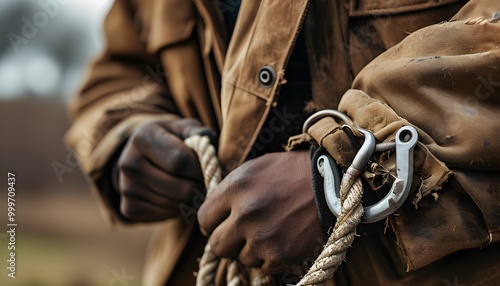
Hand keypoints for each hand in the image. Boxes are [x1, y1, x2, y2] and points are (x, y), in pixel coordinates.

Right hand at [117, 118, 209, 221]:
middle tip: (206, 183)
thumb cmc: (171, 139)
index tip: (209, 168)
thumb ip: (198, 132)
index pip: (180, 161)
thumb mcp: (183, 128)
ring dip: (191, 200)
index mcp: (142, 138)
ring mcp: (126, 188)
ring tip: (195, 189)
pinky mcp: (129, 208)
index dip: (200, 168)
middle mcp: (129, 163)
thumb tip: (209, 138)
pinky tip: (179, 198)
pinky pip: (165, 215)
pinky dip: (178, 210)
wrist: (141, 156)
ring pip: (175, 205)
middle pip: (180, 188)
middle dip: (199, 188)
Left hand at [197, 151, 324, 272]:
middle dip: (227, 241)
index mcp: (235, 188)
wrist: (329, 181)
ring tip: (267, 231)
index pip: (204, 218)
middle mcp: (246, 213)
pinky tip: (279, 240)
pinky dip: (269, 258)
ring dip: (251, 249)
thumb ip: (228, 191)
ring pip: (241, 258)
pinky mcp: (281, 253)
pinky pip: (262, 267)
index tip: (221, 223)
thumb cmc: (289, 172)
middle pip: (217, 245)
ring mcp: (263, 235)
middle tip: (240, 233)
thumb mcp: (253, 169)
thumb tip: (211, 216)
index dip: (212, 222)